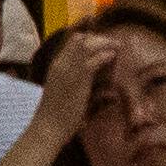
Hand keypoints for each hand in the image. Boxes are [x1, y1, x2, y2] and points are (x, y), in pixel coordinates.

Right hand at [27, 27, 118, 148]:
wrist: (48, 127)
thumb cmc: (56, 115)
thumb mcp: (63, 92)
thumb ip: (74, 82)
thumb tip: (89, 80)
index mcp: (56, 65)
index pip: (71, 41)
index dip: (88, 38)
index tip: (103, 42)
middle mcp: (60, 63)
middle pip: (79, 38)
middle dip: (98, 38)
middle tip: (113, 45)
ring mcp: (68, 69)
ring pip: (86, 45)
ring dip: (104, 43)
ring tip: (117, 47)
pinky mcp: (77, 79)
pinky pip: (92, 60)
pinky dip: (104, 55)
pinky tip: (113, 57)